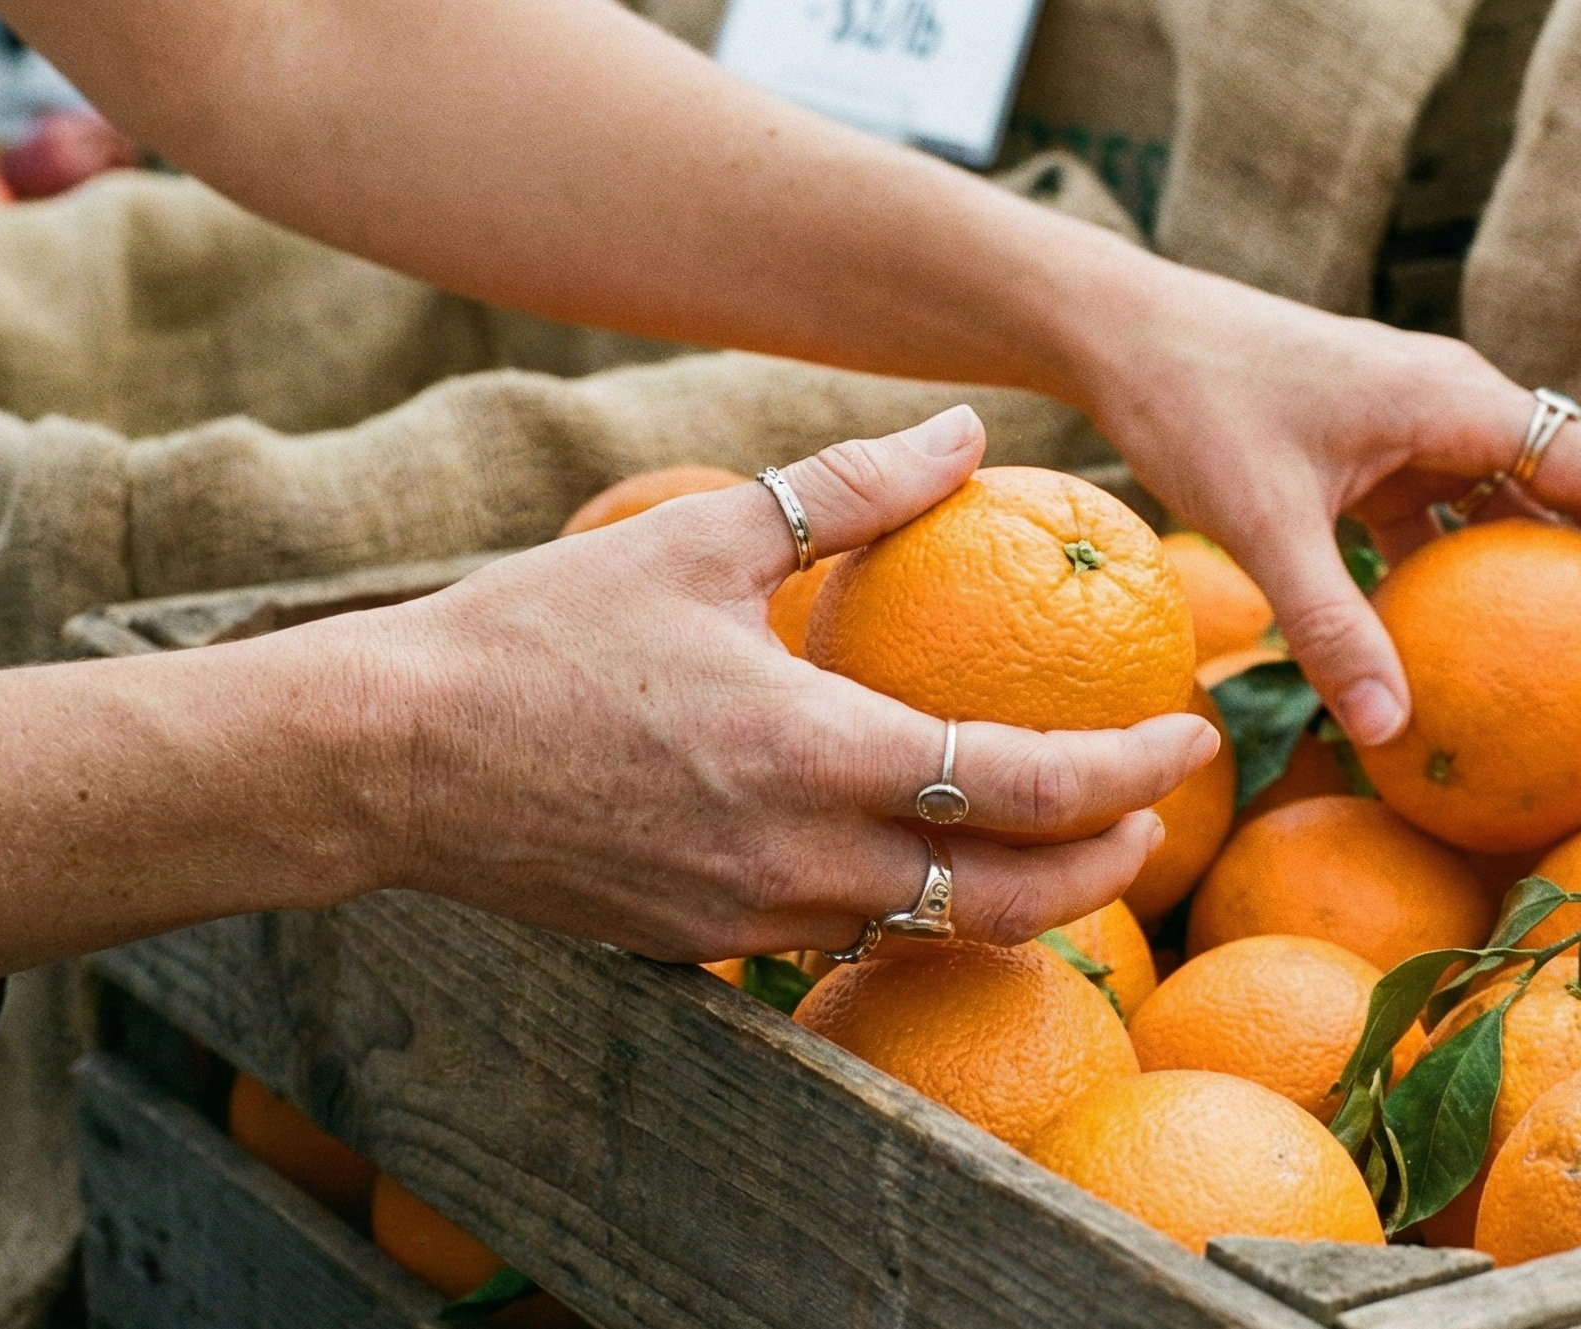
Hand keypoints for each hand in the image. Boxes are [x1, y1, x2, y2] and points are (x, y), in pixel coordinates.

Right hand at [332, 407, 1218, 960]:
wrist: (392, 758)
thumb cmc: (538, 636)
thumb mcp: (701, 540)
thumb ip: (850, 490)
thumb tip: (965, 431)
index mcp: (816, 752)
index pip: (1029, 786)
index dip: (1133, 771)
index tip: (1188, 737)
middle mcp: (799, 860)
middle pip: (1009, 900)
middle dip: (1107, 865)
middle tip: (1153, 817)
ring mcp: (749, 919)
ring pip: (932, 935)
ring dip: (1020, 901)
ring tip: (1063, 845)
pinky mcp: (703, 945)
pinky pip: (843, 940)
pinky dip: (912, 910)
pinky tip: (919, 858)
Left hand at [1083, 268, 1580, 746]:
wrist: (1123, 332)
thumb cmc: (1194, 404)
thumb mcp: (1265, 523)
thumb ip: (1330, 627)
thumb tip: (1391, 730)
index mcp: (1456, 401)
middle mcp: (1450, 403)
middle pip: (1572, 487)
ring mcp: (1406, 423)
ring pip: (1502, 504)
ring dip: (1535, 576)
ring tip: (1563, 668)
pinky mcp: (1363, 447)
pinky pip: (1432, 516)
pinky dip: (1449, 575)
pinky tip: (1438, 648)